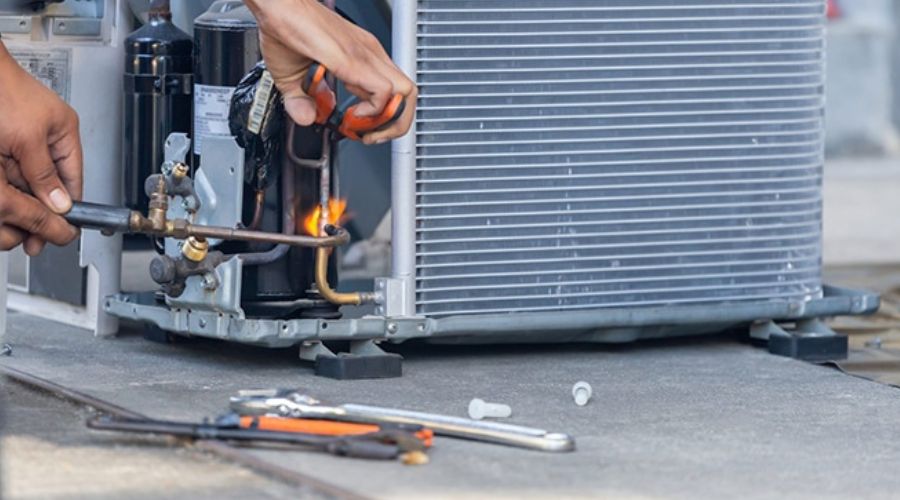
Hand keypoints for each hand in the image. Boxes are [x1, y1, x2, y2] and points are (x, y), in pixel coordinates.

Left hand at [0, 42, 80, 254]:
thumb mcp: (26, 137)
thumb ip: (43, 173)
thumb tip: (60, 204)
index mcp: (63, 132)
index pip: (72, 180)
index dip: (66, 207)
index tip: (59, 228)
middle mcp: (43, 137)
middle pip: (46, 185)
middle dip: (37, 206)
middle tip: (31, 233)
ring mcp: (19, 140)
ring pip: (22, 181)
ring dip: (17, 195)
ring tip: (13, 210)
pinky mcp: (1, 142)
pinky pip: (6, 172)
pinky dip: (4, 183)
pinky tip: (2, 191)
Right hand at [244, 0, 416, 144]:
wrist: (277, 6)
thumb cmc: (286, 30)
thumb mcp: (291, 78)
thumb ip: (300, 101)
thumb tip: (307, 118)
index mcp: (363, 56)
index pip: (396, 91)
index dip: (384, 117)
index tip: (360, 128)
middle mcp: (369, 54)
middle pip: (409, 93)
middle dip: (394, 123)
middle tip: (369, 133)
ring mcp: (365, 55)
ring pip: (405, 93)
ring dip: (387, 121)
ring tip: (361, 126)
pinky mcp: (353, 60)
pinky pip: (381, 91)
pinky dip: (372, 112)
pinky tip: (351, 113)